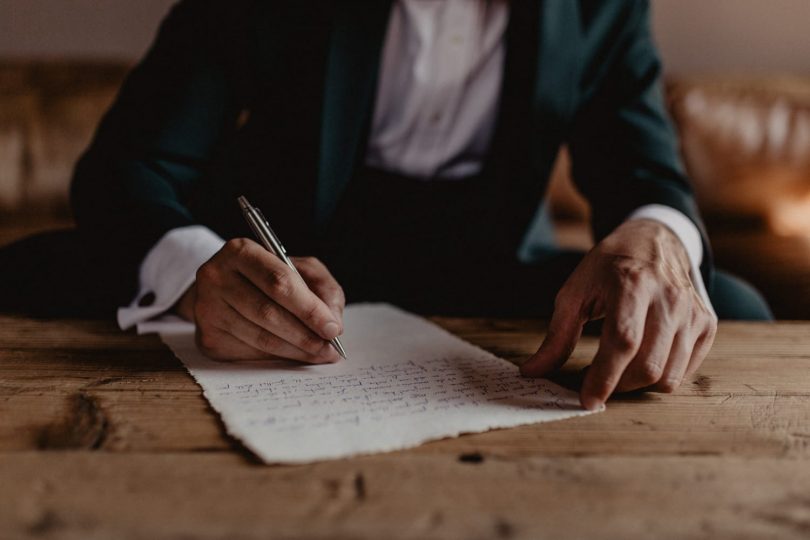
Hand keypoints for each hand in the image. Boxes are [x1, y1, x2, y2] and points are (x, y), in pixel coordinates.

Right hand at [174, 238, 344, 362]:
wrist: (223, 290)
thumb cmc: (268, 277)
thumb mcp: (299, 269)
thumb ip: (323, 288)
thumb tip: (333, 323)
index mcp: (240, 251)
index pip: (279, 282)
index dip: (309, 308)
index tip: (333, 328)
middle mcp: (216, 278)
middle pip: (267, 313)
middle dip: (305, 334)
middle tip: (330, 348)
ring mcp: (207, 310)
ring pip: (260, 338)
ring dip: (295, 351)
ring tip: (319, 354)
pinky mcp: (208, 338)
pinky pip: (250, 353)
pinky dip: (278, 358)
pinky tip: (294, 355)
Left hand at [520, 219, 716, 409]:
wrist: (654, 239)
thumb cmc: (609, 267)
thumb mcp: (575, 291)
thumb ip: (557, 335)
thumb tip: (532, 373)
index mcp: (632, 283)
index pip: (623, 342)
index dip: (604, 377)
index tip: (586, 400)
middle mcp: (669, 298)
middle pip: (648, 366)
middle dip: (617, 386)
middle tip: (596, 380)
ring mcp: (693, 312)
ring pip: (669, 376)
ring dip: (637, 386)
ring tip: (617, 370)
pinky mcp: (706, 323)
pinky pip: (685, 371)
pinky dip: (661, 376)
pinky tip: (642, 360)